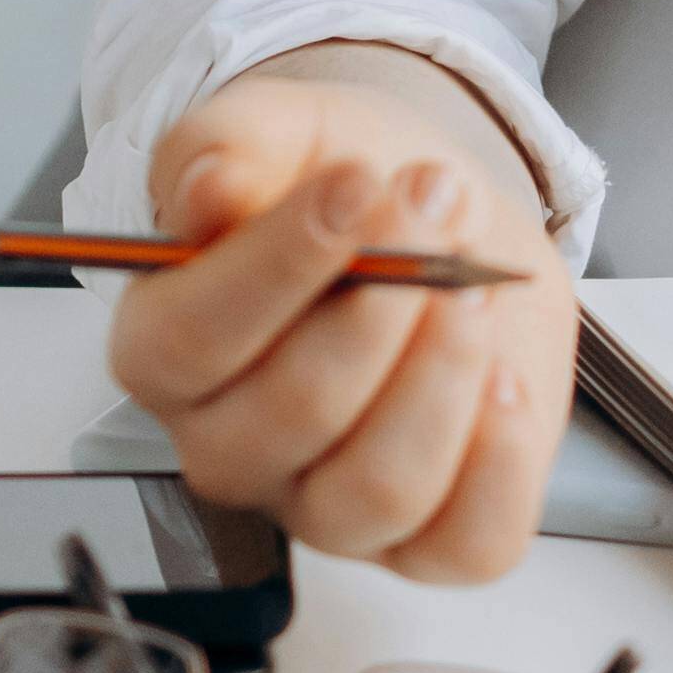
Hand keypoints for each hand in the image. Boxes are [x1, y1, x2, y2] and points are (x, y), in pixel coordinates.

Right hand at [104, 47, 570, 582]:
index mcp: (166, 348)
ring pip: (374, 491)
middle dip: (383, 301)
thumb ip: (227, 146)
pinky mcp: (426, 539)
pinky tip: (507, 381)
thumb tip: (209, 190)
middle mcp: (231, 444)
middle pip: (291, 416)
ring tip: (475, 288)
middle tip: (434, 206)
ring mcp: (324, 504)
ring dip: (441, 377)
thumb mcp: (281, 127)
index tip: (356, 186)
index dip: (277, 266)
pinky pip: (463, 545)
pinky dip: (498, 467)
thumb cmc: (344, 181)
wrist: (437, 214)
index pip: (190, 342)